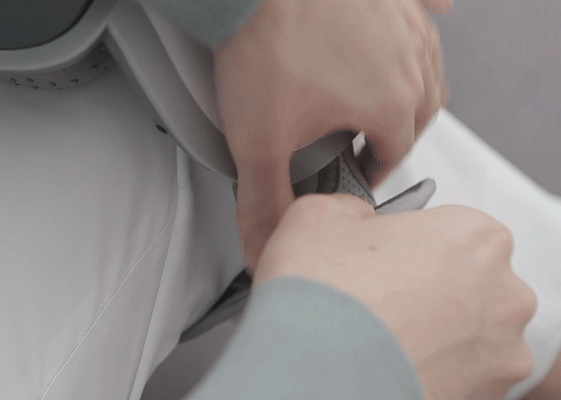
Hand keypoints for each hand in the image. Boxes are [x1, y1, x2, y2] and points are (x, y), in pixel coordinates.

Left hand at [214, 0, 449, 270]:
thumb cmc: (264, 45)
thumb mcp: (258, 142)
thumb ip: (264, 203)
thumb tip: (264, 249)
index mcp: (390, 104)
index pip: (396, 153)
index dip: (374, 170)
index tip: (358, 173)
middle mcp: (410, 62)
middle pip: (419, 112)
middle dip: (395, 133)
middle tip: (367, 142)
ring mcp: (404, 22)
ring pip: (426, 66)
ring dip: (410, 88)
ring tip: (385, 98)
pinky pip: (423, 12)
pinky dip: (423, 23)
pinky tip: (426, 19)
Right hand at [254, 194, 536, 399]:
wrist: (314, 373)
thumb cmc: (323, 293)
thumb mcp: (317, 214)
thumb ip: (354, 207)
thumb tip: (358, 220)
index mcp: (474, 234)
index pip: (449, 230)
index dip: (407, 246)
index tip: (379, 262)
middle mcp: (505, 292)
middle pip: (466, 283)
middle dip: (427, 292)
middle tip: (375, 302)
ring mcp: (502, 352)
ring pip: (467, 336)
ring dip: (432, 335)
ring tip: (377, 341)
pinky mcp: (487, 396)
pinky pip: (460, 377)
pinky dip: (430, 372)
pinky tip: (388, 367)